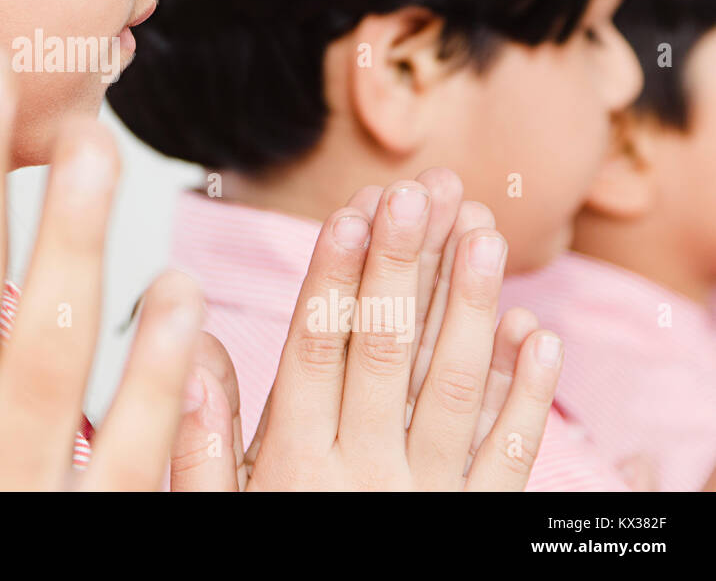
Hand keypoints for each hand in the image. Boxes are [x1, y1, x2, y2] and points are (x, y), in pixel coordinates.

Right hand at [170, 170, 561, 489]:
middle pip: (387, 353)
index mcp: (293, 464)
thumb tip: (198, 352)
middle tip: (423, 192)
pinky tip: (537, 334)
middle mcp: (363, 474)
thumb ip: (201, 441)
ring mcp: (426, 500)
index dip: (337, 277)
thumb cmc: (264, 564)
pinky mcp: (472, 524)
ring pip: (454, 392)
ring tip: (483, 234)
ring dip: (470, 309)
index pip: (318, 349)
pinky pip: (507, 459)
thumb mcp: (213, 518)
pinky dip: (528, 397)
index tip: (353, 211)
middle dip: (405, 266)